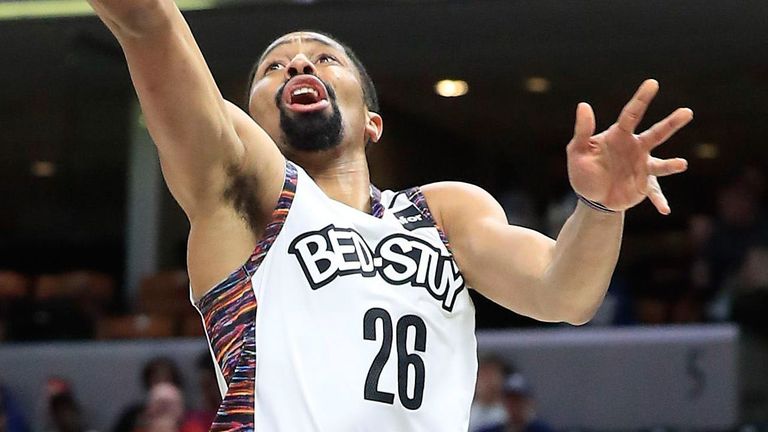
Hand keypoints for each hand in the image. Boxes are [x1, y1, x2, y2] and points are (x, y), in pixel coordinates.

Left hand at [566, 79, 692, 213]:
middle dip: (671, 123)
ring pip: (661, 164)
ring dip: (671, 165)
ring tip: (681, 164)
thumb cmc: (584, 169)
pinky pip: (654, 193)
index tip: (653, 83)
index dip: (642, 99)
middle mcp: (636, 148)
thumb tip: (583, 105)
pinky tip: (664, 210)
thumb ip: (582, 130)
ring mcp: (643, 167)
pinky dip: (659, 201)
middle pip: (656, 134)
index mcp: (620, 136)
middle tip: (687, 112)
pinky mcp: (644, 186)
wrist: (592, 196)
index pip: (632, 114)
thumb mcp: (577, 151)